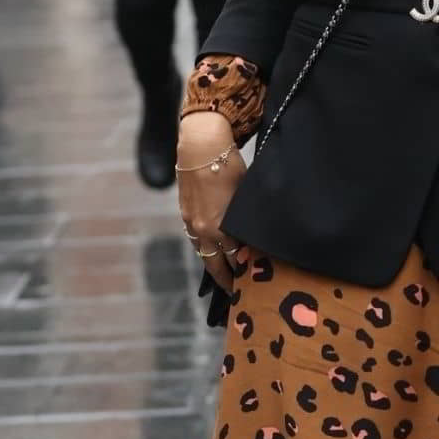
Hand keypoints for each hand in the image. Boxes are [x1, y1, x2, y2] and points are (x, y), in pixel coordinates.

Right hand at [177, 112, 247, 296]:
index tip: (251, 283)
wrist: (201, 147)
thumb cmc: (230, 167)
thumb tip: (254, 237)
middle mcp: (202, 230)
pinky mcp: (185, 212)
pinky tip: (213, 248)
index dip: (242, 273)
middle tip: (235, 291)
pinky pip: (195, 237)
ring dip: (213, 263)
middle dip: (225, 278)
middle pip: (214, 264)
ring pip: (202, 252)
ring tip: (224, 274)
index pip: (233, 260)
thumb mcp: (245, 195)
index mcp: (220, 229)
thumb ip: (246, 220)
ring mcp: (190, 222)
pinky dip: (204, 246)